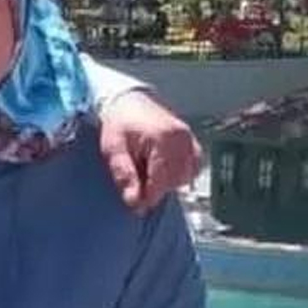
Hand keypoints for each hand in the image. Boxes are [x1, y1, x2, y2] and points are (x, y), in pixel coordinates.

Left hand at [99, 90, 201, 213]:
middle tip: (137, 185)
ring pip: (186, 176)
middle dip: (156, 189)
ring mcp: (189, 139)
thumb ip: (125, 175)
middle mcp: (181, 138)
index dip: (148, 197)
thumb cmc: (119, 123)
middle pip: (176, 181)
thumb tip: (134, 200)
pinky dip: (180, 173)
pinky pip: (193, 167)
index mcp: (162, 138)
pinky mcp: (192, 142)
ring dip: (168, 182)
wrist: (127, 102)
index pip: (161, 180)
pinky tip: (161, 169)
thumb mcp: (114, 150)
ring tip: (147, 171)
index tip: (136, 205)